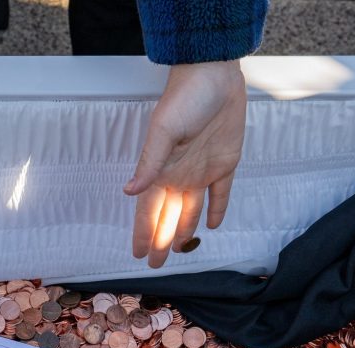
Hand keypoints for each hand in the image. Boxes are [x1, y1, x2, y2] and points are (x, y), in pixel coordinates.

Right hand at [124, 60, 246, 267]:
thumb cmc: (185, 98)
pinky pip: (220, 194)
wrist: (216, 75)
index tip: (138, 254)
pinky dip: (216, 210)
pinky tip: (212, 225)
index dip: (144, 232)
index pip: (150, 210)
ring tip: (179, 250)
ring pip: (191, 210)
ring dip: (185, 231)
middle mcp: (180, 175)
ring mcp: (202, 171)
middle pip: (168, 216)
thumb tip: (129, 191)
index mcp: (162, 170)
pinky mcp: (225, 163)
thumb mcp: (164, 130)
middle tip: (155, 265)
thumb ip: (150, 162)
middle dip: (161, 241)